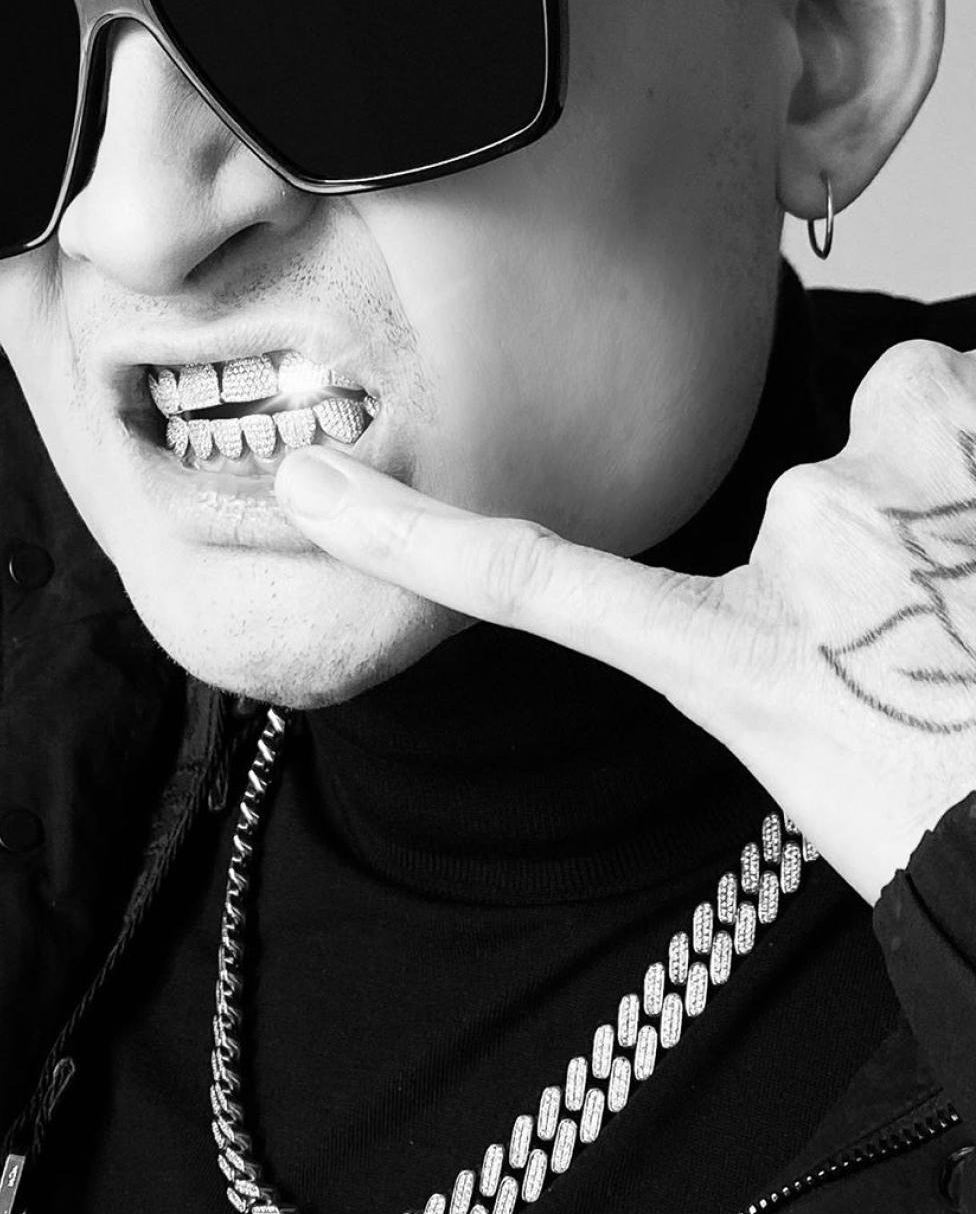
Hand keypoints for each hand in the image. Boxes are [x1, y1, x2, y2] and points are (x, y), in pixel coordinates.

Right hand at [274, 339, 975, 907]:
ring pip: (912, 411)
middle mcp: (795, 538)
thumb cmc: (938, 811)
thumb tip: (789, 562)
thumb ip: (765, 628)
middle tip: (935, 635)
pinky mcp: (973, 450)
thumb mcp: (805, 739)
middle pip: (821, 473)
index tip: (305, 487)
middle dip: (880, 522)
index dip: (406, 535)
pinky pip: (975, 402)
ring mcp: (893, 489)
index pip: (536, 580)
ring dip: (948, 482)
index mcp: (726, 645)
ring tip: (974, 600)